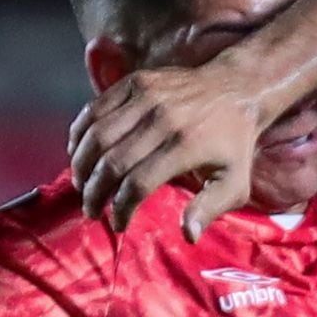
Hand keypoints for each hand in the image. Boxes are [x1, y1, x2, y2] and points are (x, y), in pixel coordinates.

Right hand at [70, 63, 265, 238]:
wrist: (237, 89)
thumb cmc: (233, 144)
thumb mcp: (235, 183)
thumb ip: (210, 209)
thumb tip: (188, 235)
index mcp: (186, 146)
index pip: (137, 184)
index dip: (120, 209)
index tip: (118, 224)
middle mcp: (163, 119)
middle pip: (111, 162)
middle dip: (94, 192)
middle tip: (91, 209)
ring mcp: (147, 96)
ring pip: (97, 134)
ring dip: (81, 164)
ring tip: (81, 184)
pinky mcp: (136, 81)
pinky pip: (95, 108)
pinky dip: (80, 132)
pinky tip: (78, 152)